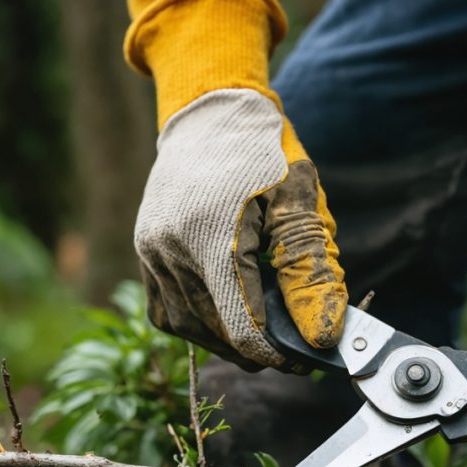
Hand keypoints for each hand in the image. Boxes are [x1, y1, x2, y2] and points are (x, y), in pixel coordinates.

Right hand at [134, 89, 347, 369]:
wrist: (212, 110)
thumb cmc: (265, 152)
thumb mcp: (299, 204)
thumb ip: (311, 272)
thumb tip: (323, 335)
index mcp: (210, 238)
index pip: (242, 329)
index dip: (279, 354)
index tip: (309, 355)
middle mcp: (169, 249)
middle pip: (216, 333)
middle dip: (260, 349)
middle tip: (297, 346)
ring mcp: (149, 252)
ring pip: (189, 328)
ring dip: (228, 341)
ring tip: (266, 333)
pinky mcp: (143, 251)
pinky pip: (166, 311)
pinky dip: (198, 324)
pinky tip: (228, 316)